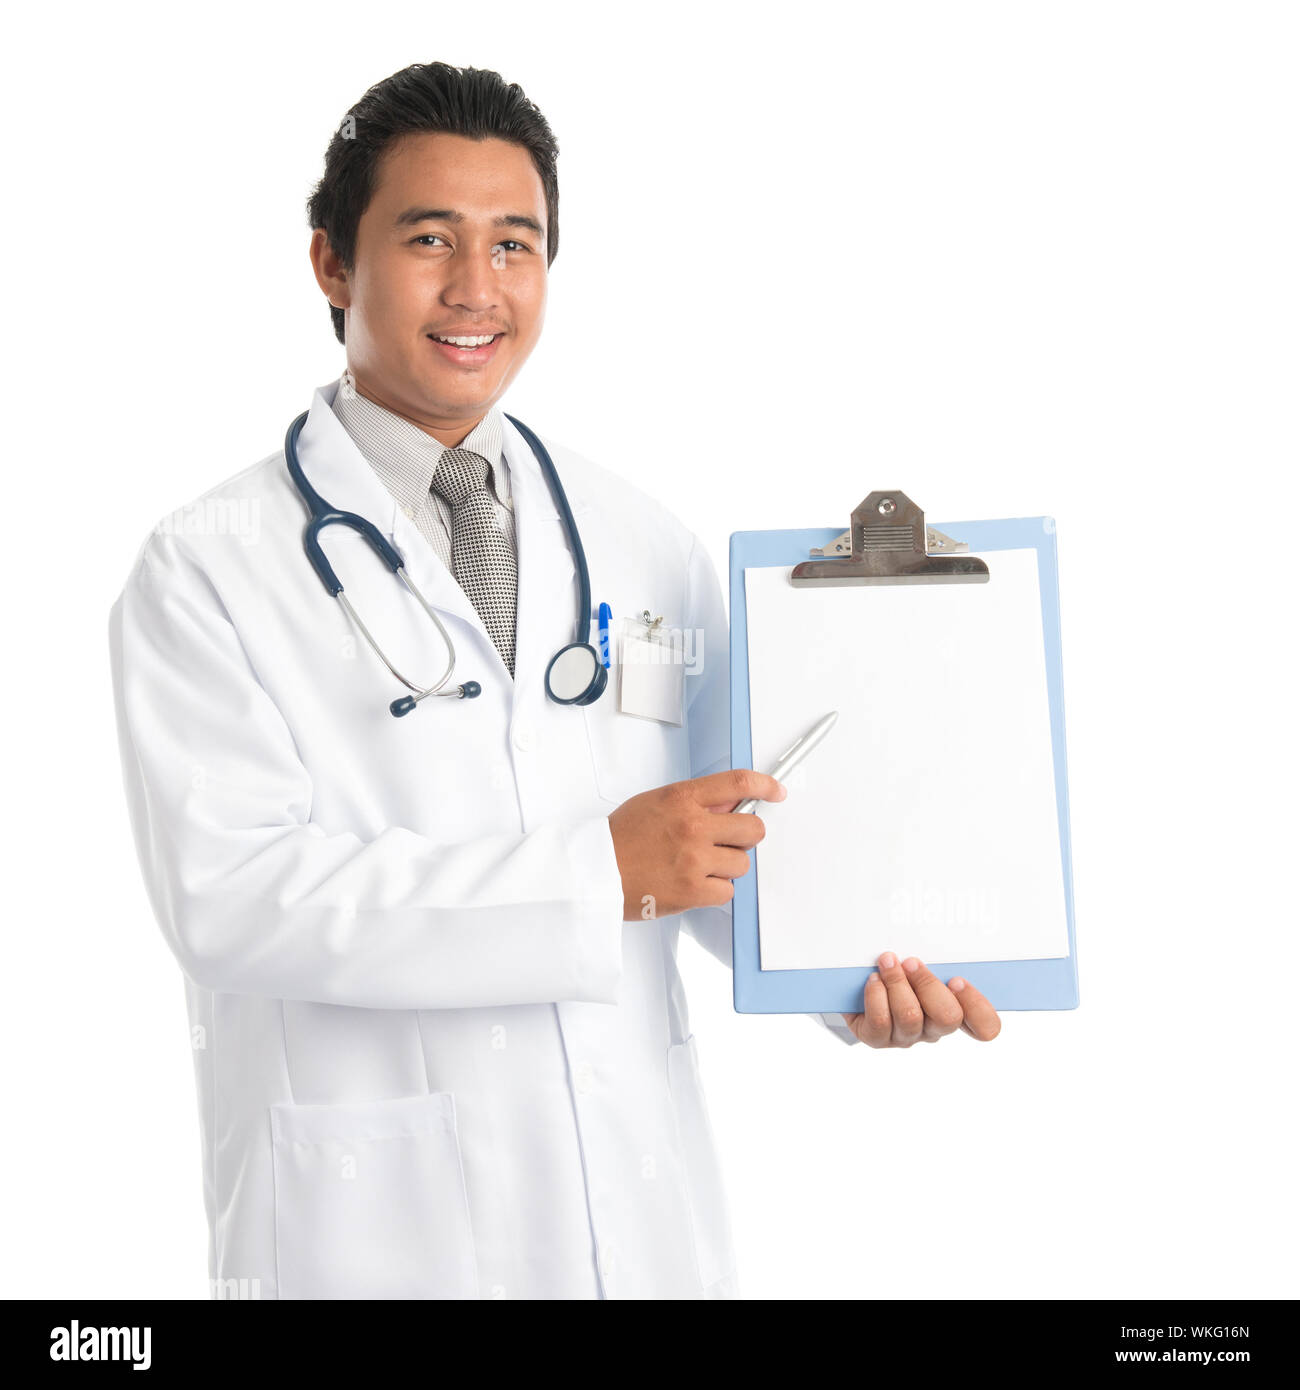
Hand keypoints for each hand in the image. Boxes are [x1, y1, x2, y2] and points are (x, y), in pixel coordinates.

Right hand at [607, 769, 784, 920]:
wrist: (594, 872)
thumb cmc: (620, 838)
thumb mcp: (656, 802)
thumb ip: (694, 801)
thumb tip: (730, 804)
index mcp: (682, 798)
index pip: (737, 784)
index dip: (764, 786)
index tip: (775, 792)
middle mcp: (692, 826)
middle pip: (752, 829)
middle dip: (746, 836)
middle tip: (729, 841)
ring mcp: (694, 860)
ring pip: (742, 863)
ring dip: (727, 866)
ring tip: (699, 866)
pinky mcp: (692, 891)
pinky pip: (727, 891)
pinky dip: (715, 890)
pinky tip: (694, 883)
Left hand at [843, 952, 1000, 1047]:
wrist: (855, 983)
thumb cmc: (898, 967)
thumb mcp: (921, 960)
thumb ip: (937, 957)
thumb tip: (937, 933)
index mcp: (956, 1010)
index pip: (986, 1026)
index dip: (977, 1005)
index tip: (957, 979)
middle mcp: (934, 1028)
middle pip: (948, 1017)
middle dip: (929, 984)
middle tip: (912, 962)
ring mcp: (907, 1036)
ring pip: (911, 1016)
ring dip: (897, 982)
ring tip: (887, 962)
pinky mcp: (878, 1039)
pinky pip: (881, 1021)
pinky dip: (876, 994)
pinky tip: (873, 979)